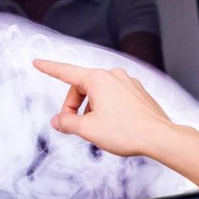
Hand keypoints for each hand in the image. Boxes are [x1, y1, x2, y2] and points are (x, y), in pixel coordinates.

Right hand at [32, 59, 175, 156]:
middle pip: (82, 87)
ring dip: (91, 109)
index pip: (66, 72)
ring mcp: (128, 83)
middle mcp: (113, 76)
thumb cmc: (126, 131)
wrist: (159, 137)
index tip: (38, 62)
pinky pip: (114, 97)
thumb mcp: (88, 129)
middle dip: (74, 106)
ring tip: (98, 129)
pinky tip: (113, 126)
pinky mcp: (138, 93)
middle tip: (74, 126)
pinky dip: (107, 109)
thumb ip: (67, 122)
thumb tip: (58, 120)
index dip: (49, 68)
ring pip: (99, 94)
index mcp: (98, 79)